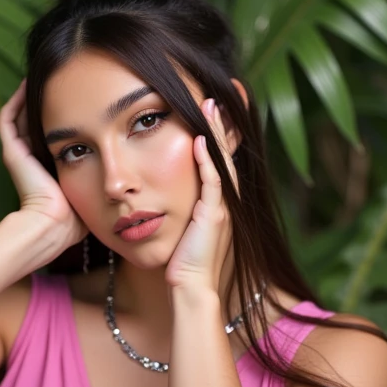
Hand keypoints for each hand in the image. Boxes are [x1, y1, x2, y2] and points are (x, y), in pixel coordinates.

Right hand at [0, 79, 87, 251]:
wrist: (56, 224)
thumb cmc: (76, 213)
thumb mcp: (90, 187)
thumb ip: (99, 173)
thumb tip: (123, 169)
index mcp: (48, 164)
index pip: (52, 132)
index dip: (63, 115)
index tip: (79, 97)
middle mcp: (31, 156)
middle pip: (36, 120)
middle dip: (48, 100)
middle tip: (62, 80)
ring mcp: (19, 153)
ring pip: (21, 115)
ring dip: (32, 96)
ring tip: (46, 75)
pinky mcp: (11, 151)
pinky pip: (8, 118)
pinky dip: (17, 100)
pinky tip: (29, 84)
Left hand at [164, 98, 236, 292]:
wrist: (190, 286)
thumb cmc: (183, 260)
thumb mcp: (183, 227)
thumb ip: (182, 207)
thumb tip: (162, 192)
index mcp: (215, 202)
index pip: (216, 161)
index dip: (213, 136)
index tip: (205, 112)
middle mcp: (223, 201)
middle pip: (223, 155)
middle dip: (219, 127)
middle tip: (213, 99)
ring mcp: (221, 208)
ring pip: (221, 163)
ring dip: (215, 135)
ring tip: (209, 107)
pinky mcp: (214, 217)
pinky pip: (213, 183)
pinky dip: (207, 161)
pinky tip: (200, 141)